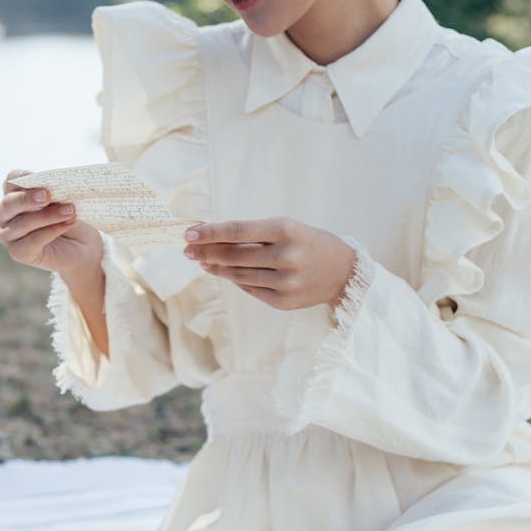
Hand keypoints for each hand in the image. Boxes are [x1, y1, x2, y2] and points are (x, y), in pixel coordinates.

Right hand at [0, 169, 102, 277]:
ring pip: (22, 223)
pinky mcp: (18, 253)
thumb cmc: (70, 216)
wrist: (84, 245)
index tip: (38, 178)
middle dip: (27, 198)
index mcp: (15, 194)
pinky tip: (67, 224)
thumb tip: (53, 186)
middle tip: (47, 195)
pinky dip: (51, 231)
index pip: (11, 181)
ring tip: (70, 211)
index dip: (22, 177)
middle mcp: (6, 214)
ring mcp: (9, 235)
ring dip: (47, 216)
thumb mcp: (65, 199)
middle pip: (9, 203)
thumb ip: (55, 191)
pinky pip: (32, 241)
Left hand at [183, 217, 356, 310]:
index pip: (239, 230)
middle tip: (188, 249)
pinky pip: (250, 289)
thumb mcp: (286, 229)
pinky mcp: (284, 302)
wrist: (343, 272)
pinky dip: (235, 280)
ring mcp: (286, 283)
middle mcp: (287, 257)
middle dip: (206, 252)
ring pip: (238, 275)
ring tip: (202, 261)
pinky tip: (224, 273)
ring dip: (216, 268)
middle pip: (234, 256)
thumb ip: (253, 234)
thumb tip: (211, 238)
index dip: (211, 232)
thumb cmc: (309, 243)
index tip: (189, 233)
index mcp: (287, 230)